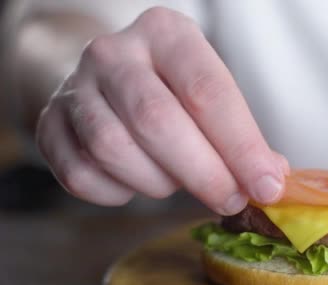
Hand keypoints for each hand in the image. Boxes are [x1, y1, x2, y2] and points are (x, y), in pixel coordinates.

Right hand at [36, 7, 288, 214]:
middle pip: (157, 120)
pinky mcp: (49, 124)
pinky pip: (80, 174)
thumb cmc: (173, 92)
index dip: (242, 147)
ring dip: (157, 182)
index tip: (266, 187)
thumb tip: (271, 181)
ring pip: (113, 148)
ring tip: (176, 183)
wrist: (108, 81)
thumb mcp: (212, 96)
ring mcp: (75, 86)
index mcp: (167, 34)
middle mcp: (114, 52)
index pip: (208, 92)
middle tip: (231, 200)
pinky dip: (116, 192)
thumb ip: (242, 137)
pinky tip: (136, 183)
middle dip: (204, 173)